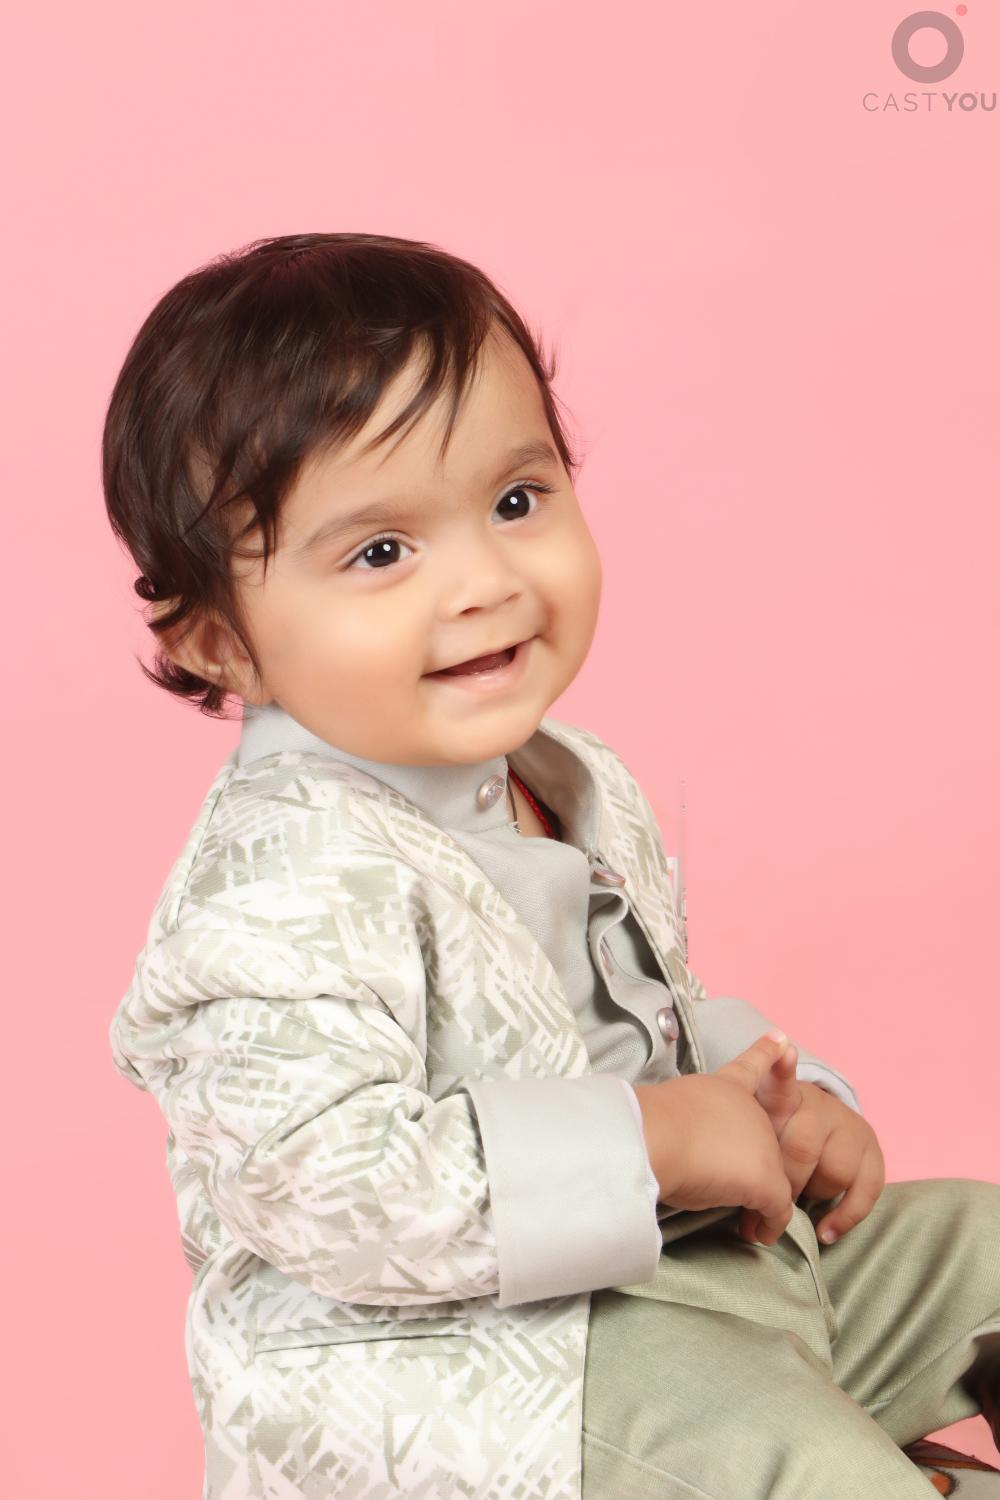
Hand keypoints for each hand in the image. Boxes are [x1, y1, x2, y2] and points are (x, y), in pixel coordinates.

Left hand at [741, 1058, 885, 1246]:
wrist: (810, 1123)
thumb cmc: (769, 1135)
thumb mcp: (752, 1130)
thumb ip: (744, 1149)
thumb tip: (733, 1198)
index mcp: (782, 1097)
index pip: (780, 1079)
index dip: (781, 1066)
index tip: (784, 1050)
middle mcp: (819, 1106)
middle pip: (804, 1146)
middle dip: (785, 1182)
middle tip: (766, 1200)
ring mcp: (849, 1125)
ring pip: (835, 1170)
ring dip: (812, 1193)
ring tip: (793, 1202)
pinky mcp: (871, 1149)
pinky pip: (867, 1188)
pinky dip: (845, 1215)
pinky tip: (826, 1232)